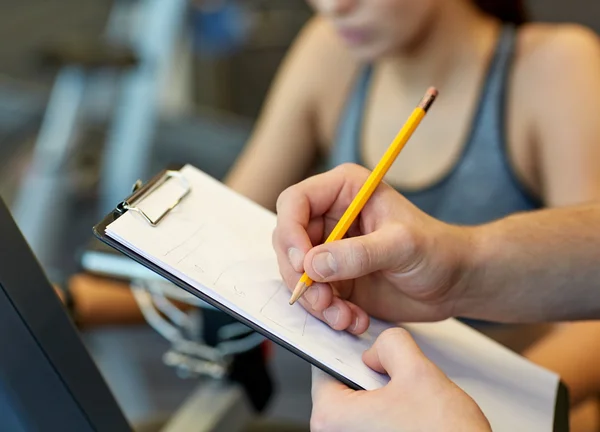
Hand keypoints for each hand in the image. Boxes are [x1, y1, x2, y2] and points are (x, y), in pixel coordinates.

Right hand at [272, 163, 471, 332]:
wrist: (453, 283)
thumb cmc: (437, 250)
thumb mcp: (401, 246)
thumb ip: (358, 254)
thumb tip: (314, 264)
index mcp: (344, 191)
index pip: (295, 202)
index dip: (290, 232)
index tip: (304, 263)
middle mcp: (331, 217)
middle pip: (288, 242)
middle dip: (300, 276)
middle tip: (322, 299)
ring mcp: (330, 249)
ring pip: (296, 274)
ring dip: (314, 301)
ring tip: (343, 316)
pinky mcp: (334, 278)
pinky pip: (313, 296)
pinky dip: (327, 313)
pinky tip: (354, 319)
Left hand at [310, 328, 489, 431]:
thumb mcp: (419, 372)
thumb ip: (391, 344)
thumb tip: (380, 346)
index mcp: (332, 417)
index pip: (325, 365)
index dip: (350, 350)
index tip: (364, 348)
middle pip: (345, 385)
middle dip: (372, 375)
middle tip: (399, 380)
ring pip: (363, 405)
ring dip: (386, 396)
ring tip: (411, 403)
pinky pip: (373, 423)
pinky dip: (391, 414)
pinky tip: (414, 418)